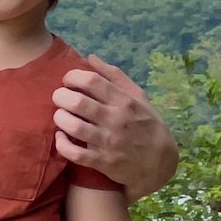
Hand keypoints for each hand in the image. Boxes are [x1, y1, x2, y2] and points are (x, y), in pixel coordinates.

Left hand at [52, 55, 173, 192]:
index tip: (68, 81)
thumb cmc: (146, 124)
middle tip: (59, 98)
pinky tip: (60, 137)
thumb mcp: (138, 97)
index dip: (72, 77)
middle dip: (60, 97)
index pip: (91, 81)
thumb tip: (90, 57)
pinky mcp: (103, 162)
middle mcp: (116, 119)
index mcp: (124, 101)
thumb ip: (114, 76)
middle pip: (77, 102)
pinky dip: (62, 144)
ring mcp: (109, 142)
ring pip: (73, 126)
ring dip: (60, 118)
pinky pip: (74, 153)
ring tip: (60, 116)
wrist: (160, 162)